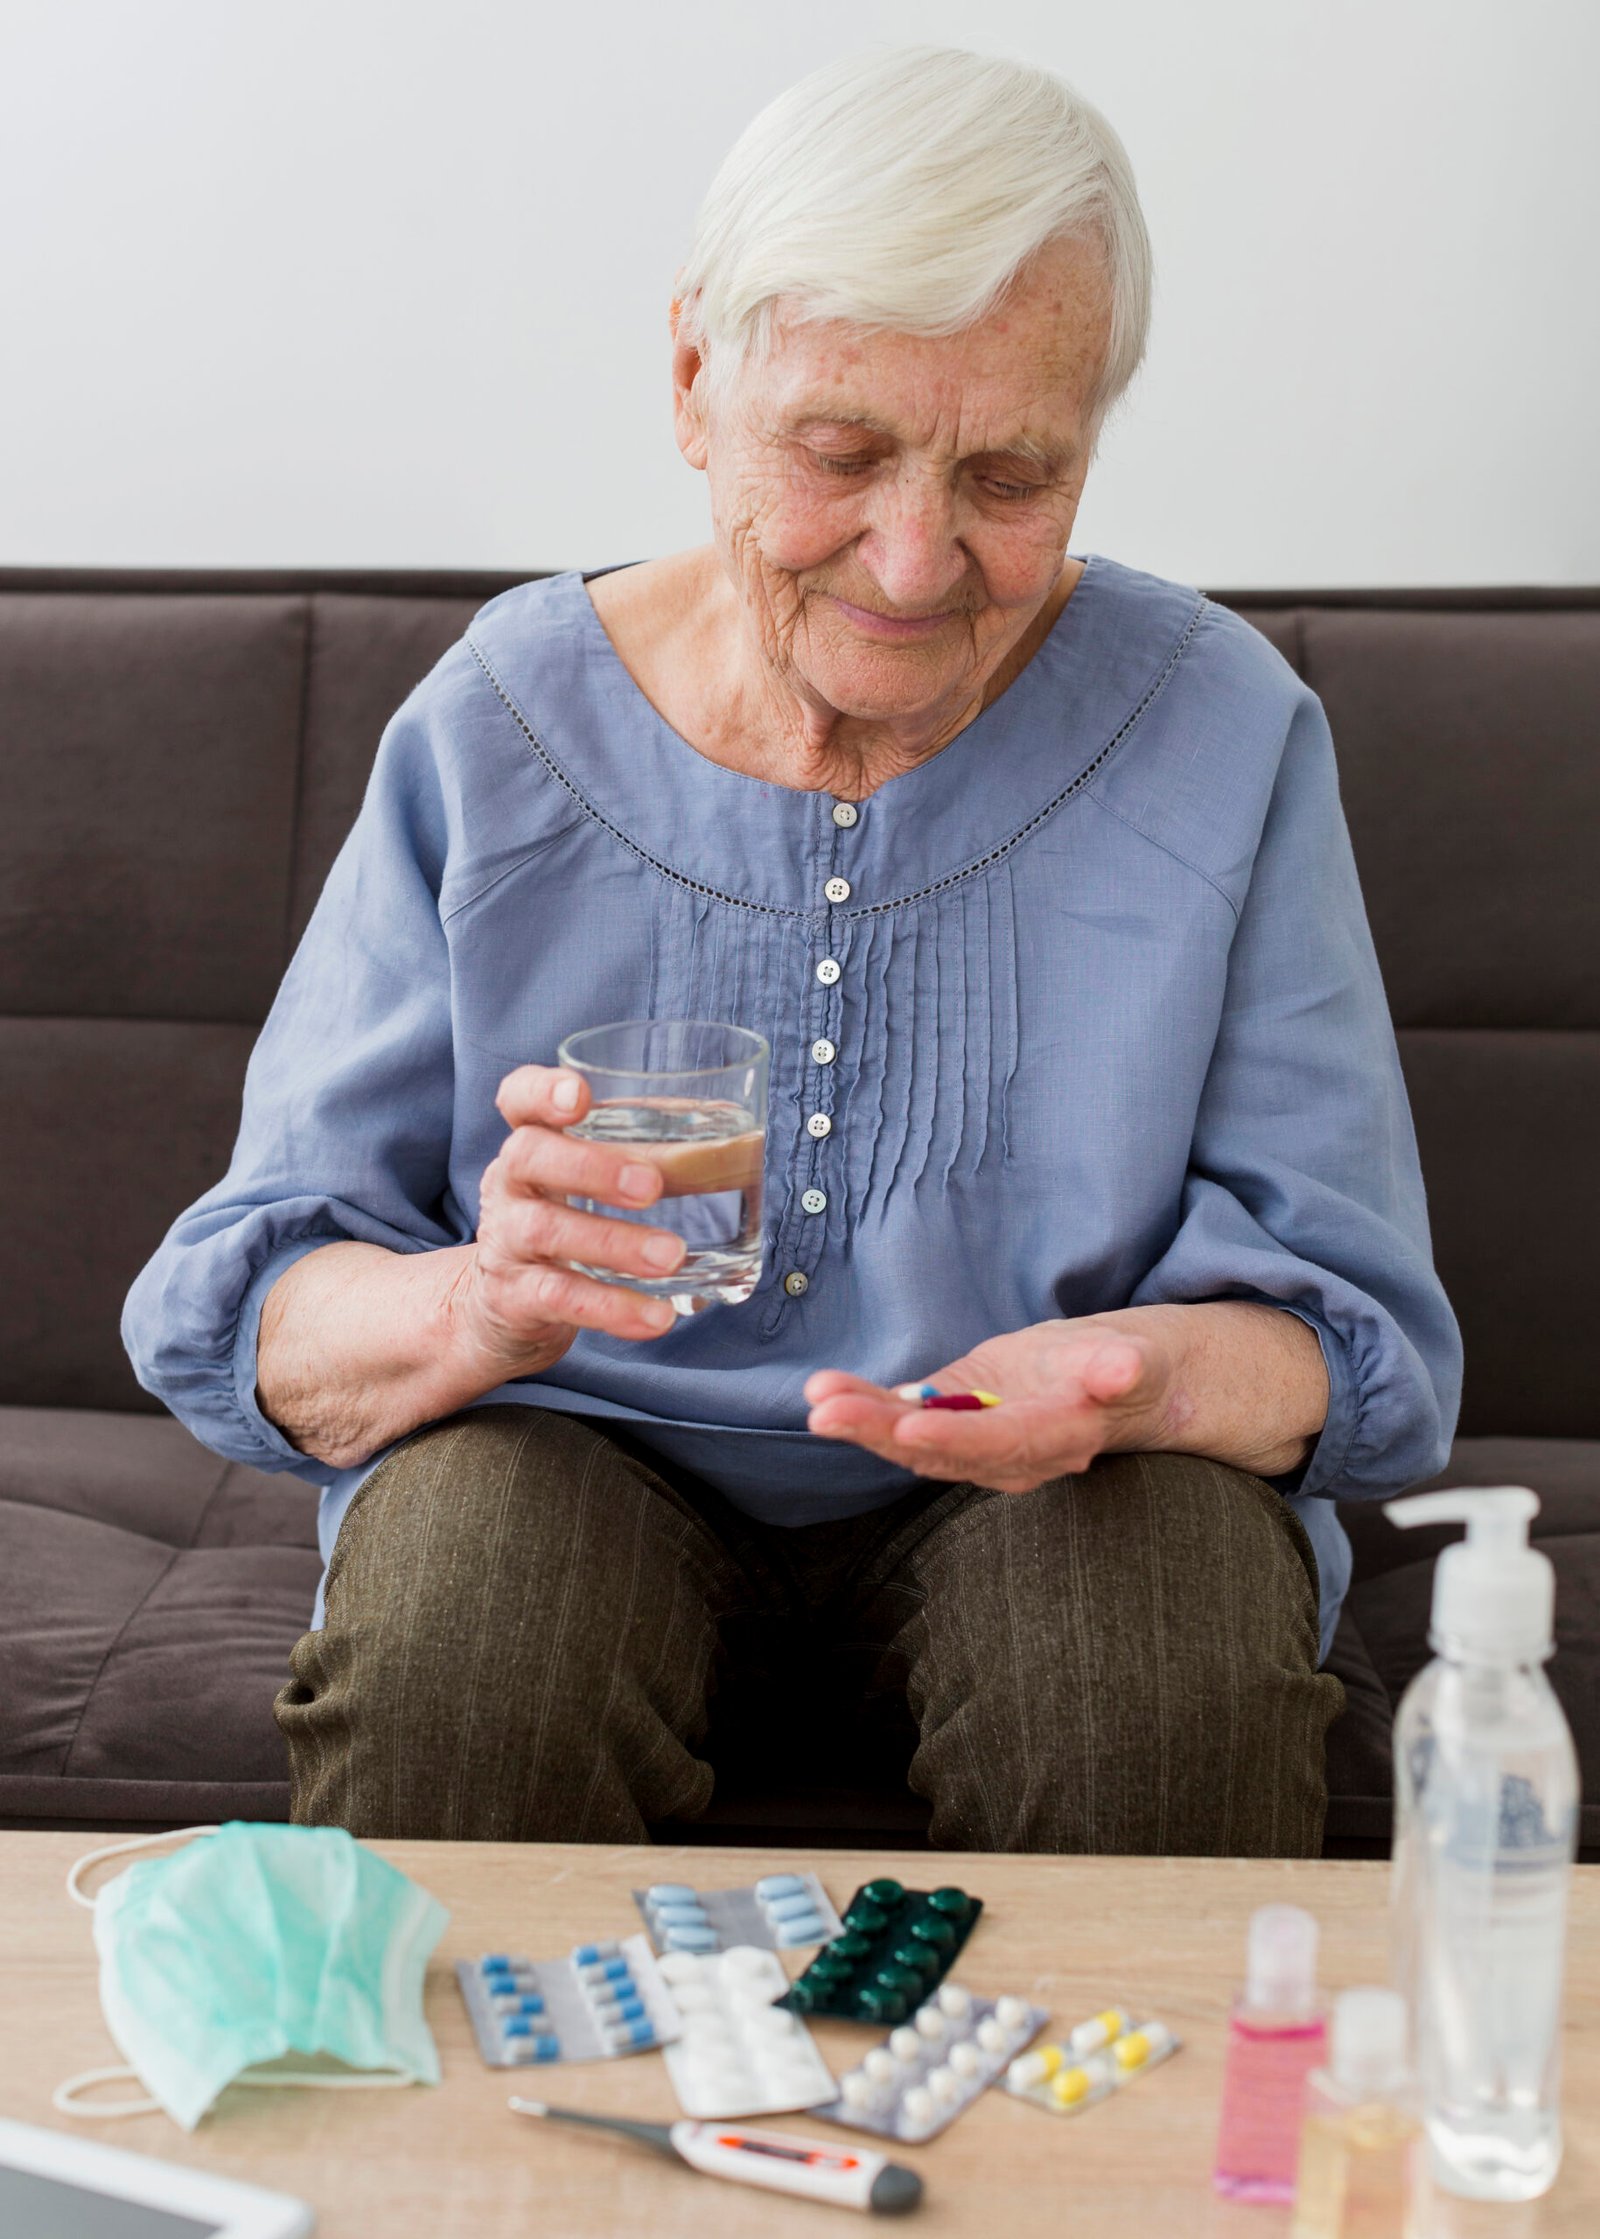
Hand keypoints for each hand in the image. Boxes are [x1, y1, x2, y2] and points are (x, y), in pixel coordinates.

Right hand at [444, 1065, 687, 1382]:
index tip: (579, 1095)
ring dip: (615, 1243)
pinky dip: (611, 1307)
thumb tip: (745, 1145)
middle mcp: (508, 1184)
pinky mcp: (515, 1296)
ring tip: (672, 1256)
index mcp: (532, 1143)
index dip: (541, 1091)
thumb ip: (655, 1157)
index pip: (518, 1099)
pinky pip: (560, 1297)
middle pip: (528, 1156)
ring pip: (547, 1230)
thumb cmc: (566, 1225)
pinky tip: (656, 1317)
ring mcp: (506, 1241)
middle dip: (592, 1167)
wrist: (501, 1309)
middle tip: (651, 1186)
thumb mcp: (591, 1184)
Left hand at [804, 1317, 1180, 1492]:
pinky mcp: (953, 1422)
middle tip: (827, 1413)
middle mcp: (1008, 1456)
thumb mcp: (1135, 1359)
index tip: (909, 1425)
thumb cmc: (1127, 1367)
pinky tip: (826, 1391)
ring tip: (818, 1398)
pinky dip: (865, 1406)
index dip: (955, 1438)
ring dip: (862, 1422)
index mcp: (1056, 1438)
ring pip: (912, 1443)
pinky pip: (904, 1419)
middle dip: (881, 1433)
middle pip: (939, 1452)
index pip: (1000, 1443)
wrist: (1113, 1381)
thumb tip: (1122, 1370)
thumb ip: (1122, 1368)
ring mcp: (975, 1445)